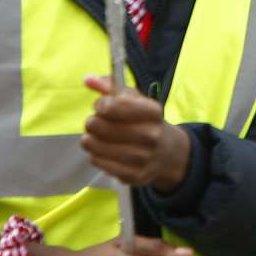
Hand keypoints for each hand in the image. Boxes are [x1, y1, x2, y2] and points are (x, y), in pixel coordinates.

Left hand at [82, 75, 190, 191]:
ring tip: (94, 136)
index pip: (117, 105)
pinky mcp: (133, 175)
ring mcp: (143, 158)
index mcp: (153, 112)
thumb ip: (110, 86)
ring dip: (89, 139)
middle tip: (95, 122)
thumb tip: (88, 79)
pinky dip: (94, 154)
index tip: (101, 105)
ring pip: (96, 146)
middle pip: (101, 126)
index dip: (102, 104)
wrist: (166, 153)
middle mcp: (151, 135)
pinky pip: (97, 162)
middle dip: (92, 122)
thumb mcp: (134, 99)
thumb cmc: (143, 121)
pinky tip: (101, 150)